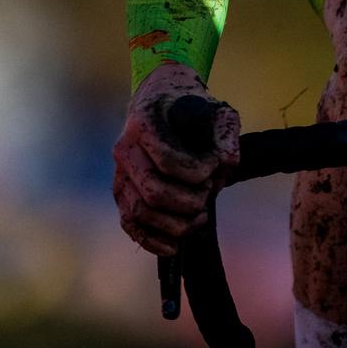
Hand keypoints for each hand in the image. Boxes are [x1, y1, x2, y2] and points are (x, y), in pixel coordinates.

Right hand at [110, 63, 240, 256]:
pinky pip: (130, 226)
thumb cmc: (193, 106)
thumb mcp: (217, 111)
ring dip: (176, 224)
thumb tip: (224, 165)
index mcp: (143, 122)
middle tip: (209, 191)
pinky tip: (175, 246)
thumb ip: (226, 137)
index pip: (168, 161)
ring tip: (200, 216)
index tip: (215, 165)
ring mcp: (120, 173)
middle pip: (154, 192)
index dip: (198, 172)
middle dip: (190, 201)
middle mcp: (124, 148)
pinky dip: (152, 241)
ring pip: (141, 213)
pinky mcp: (122, 194)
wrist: (163, 101)